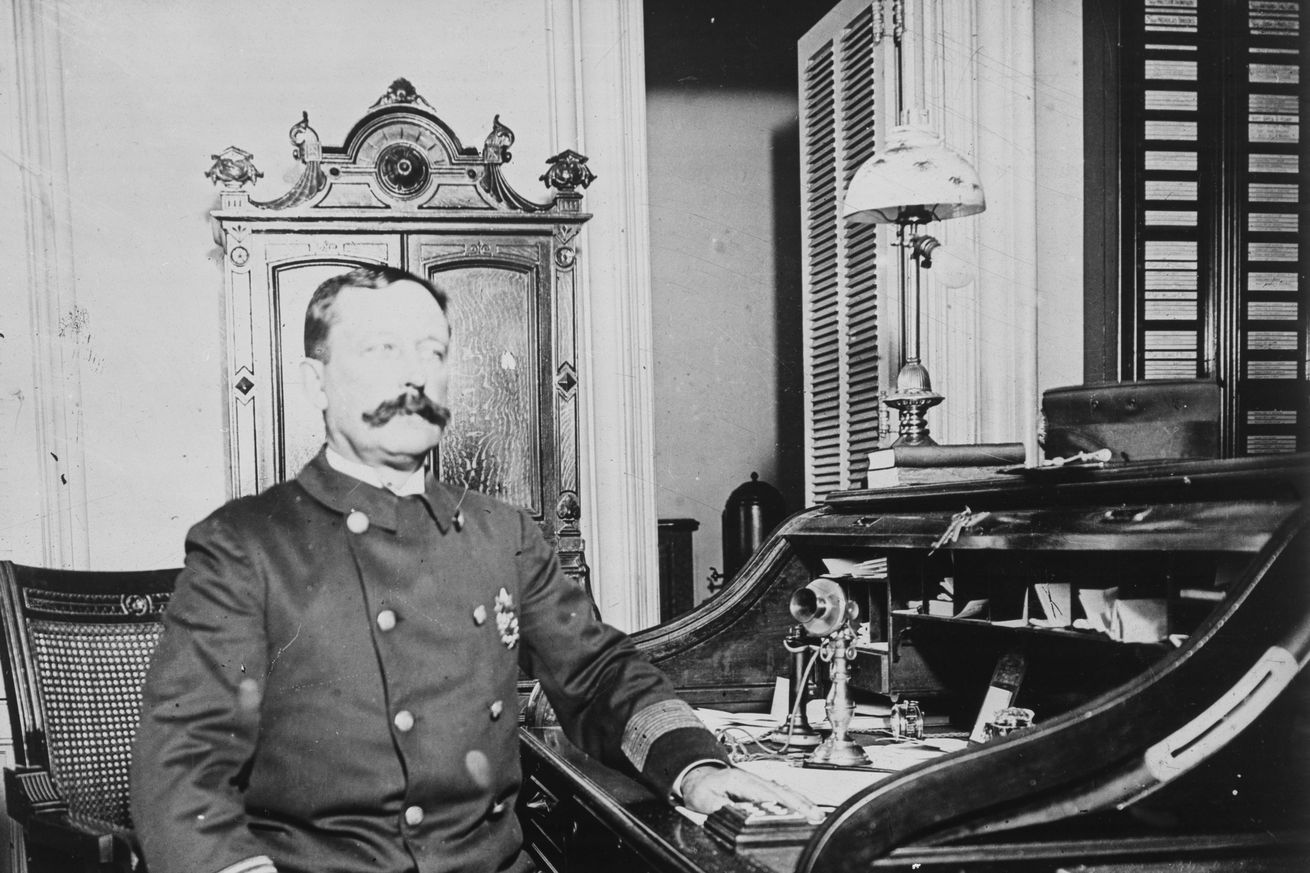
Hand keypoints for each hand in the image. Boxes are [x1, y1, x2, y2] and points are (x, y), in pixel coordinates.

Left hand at [678, 763, 824, 822]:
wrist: (698, 778)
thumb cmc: (701, 789)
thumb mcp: (705, 800)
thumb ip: (721, 807)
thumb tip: (736, 813)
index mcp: (741, 780)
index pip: (768, 793)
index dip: (785, 803)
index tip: (798, 812)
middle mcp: (753, 779)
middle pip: (782, 791)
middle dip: (801, 803)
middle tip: (817, 816)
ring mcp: (758, 783)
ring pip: (785, 791)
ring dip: (802, 802)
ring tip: (817, 815)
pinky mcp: (760, 789)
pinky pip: (782, 793)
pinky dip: (796, 800)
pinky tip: (806, 808)